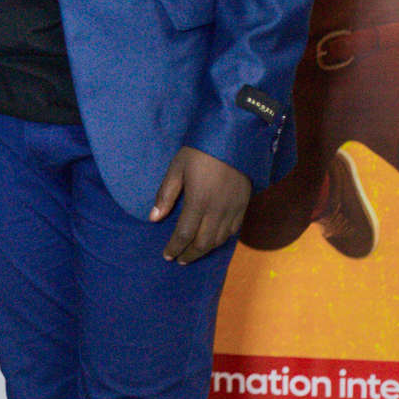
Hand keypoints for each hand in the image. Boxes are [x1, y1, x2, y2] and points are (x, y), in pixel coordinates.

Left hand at [150, 146, 250, 263]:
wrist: (235, 140)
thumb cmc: (200, 152)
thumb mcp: (176, 168)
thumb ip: (165, 194)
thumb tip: (153, 218)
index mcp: (198, 202)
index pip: (184, 234)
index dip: (174, 248)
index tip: (167, 255)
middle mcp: (217, 211)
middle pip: (203, 243)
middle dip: (190, 254)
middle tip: (179, 259)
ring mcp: (233, 210)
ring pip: (219, 240)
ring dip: (205, 250)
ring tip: (193, 253)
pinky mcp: (244, 206)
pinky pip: (233, 231)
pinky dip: (222, 240)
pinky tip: (214, 240)